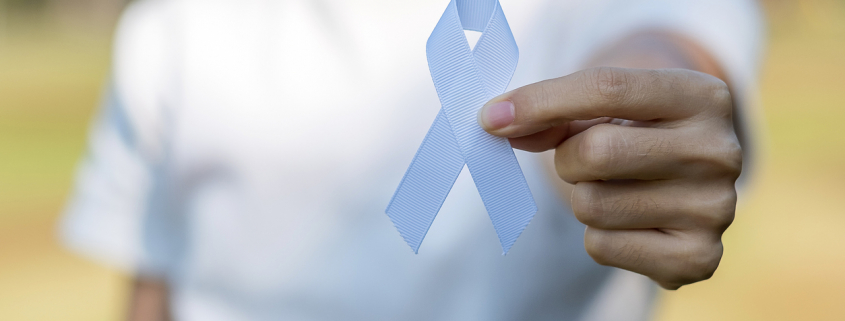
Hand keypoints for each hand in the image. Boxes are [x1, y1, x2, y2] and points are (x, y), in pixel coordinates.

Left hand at [478, 67, 740, 288]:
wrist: (683, 175)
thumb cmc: (634, 129)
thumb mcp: (603, 106)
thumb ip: (551, 112)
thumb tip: (498, 125)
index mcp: (703, 96)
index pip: (608, 88)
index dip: (540, 101)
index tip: (491, 118)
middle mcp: (721, 151)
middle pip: (596, 152)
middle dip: (567, 158)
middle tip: (583, 159)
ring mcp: (716, 209)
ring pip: (591, 205)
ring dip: (583, 198)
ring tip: (617, 189)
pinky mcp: (699, 259)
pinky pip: (602, 247)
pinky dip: (598, 237)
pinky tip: (631, 222)